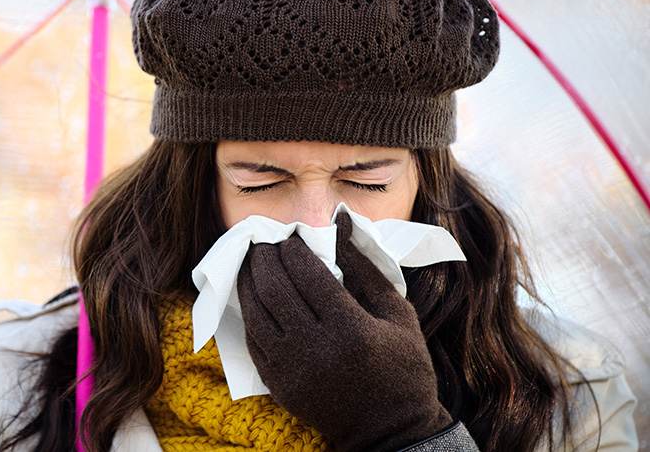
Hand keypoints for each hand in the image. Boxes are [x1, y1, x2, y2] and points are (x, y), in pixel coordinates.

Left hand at [237, 213, 452, 451]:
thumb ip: (365, 267)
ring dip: (248, 282)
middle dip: (264, 259)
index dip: (293, 250)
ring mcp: (293, 370)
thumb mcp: (398, 314)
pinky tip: (253, 297)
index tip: (290, 237)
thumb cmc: (403, 367)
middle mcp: (316, 349)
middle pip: (274, 290)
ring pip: (255, 314)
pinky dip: (249, 314)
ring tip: (252, 263)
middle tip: (263, 243)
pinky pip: (252, 341)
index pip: (308, 275)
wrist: (391, 430)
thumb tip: (340, 223)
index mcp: (351, 329)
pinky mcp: (279, 386)